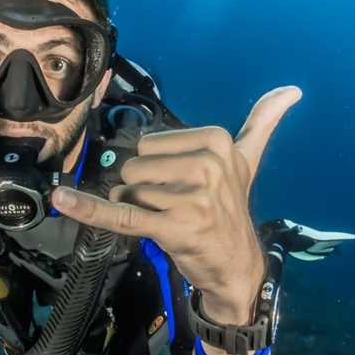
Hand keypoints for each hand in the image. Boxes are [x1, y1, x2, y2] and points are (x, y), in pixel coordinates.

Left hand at [53, 86, 301, 326]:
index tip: (185, 186)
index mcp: (217, 141)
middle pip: (134, 166)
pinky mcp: (173, 226)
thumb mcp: (248, 162)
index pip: (148, 144)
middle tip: (174, 208)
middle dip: (144, 190)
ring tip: (169, 221)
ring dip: (138, 209)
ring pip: (128, 191)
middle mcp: (207, 165)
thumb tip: (292, 88)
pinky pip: (120, 214)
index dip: (156, 169)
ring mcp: (191, 197)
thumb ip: (262, 123)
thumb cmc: (230, 210)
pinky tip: (62, 200)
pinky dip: (89, 209)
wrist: (237, 266)